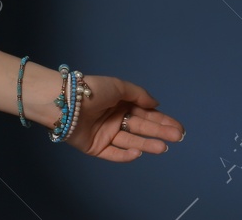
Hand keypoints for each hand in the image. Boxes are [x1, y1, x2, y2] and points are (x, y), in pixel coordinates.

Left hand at [59, 73, 185, 161]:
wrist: (63, 102)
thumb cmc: (91, 90)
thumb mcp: (117, 86)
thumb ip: (138, 94)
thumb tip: (156, 103)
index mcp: (119, 104)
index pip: (145, 114)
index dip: (162, 120)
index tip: (179, 127)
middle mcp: (113, 119)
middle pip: (140, 128)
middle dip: (159, 132)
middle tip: (177, 137)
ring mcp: (104, 134)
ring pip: (130, 141)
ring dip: (147, 144)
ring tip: (163, 146)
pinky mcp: (95, 147)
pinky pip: (113, 154)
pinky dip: (125, 155)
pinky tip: (137, 152)